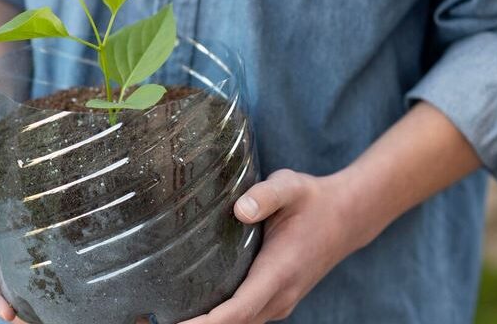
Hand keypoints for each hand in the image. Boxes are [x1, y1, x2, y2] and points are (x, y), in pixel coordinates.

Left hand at [180, 168, 385, 323]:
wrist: (348, 218)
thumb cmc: (313, 200)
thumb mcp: (291, 186)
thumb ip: (266, 195)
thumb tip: (239, 209)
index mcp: (279, 272)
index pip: (236, 311)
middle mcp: (279, 296)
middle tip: (148, 321)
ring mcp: (279, 302)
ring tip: (162, 318)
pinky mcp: (275, 301)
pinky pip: (243, 319)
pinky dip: (218, 321)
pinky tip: (191, 312)